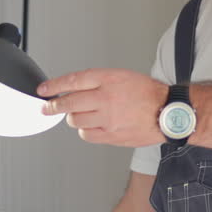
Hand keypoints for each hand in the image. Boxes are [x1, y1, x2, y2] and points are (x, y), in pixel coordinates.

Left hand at [38, 68, 167, 146]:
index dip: (54, 85)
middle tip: (47, 107)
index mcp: (109, 79)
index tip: (44, 89)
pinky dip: (84, 131)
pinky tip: (90, 126)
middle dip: (53, 106)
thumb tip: (75, 88)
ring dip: (73, 118)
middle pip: (69, 103)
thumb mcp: (122, 76)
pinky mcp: (111, 135)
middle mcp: (106, 98)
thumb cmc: (148, 93)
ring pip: (76, 120)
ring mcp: (108, 119)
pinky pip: (87, 135)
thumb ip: (98, 81)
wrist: (168, 112)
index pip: (73, 81)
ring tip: (78, 115)